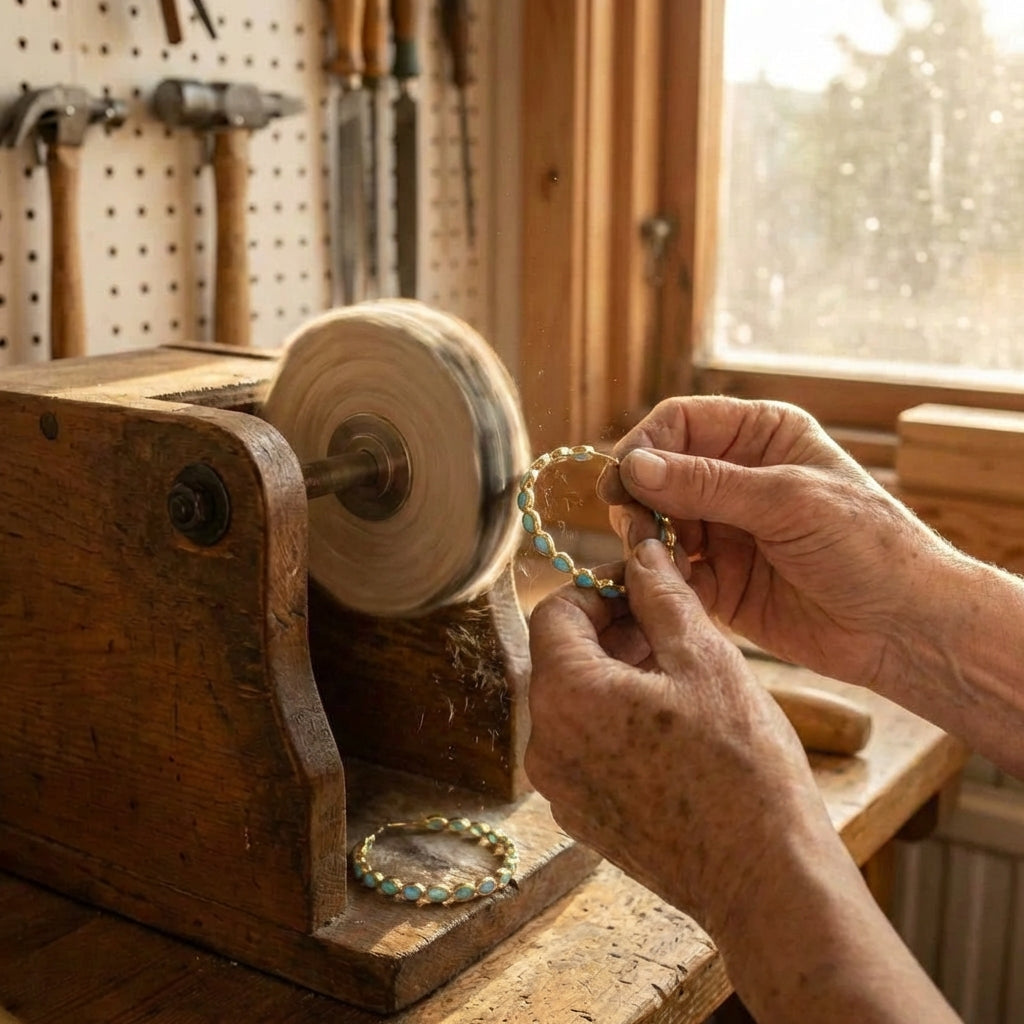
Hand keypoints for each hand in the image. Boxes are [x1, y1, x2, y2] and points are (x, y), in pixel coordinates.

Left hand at [525, 539, 834, 927]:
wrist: (763, 878)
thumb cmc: (741, 766)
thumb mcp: (705, 658)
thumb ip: (661, 596)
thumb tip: (641, 552)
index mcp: (565, 695)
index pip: (554, 611)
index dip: (597, 588)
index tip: (641, 586)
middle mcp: (545, 743)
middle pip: (561, 657)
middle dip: (610, 630)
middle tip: (669, 625)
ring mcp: (560, 787)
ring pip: (575, 703)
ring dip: (615, 674)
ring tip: (678, 671)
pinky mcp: (582, 817)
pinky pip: (585, 746)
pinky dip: (616, 721)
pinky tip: (671, 723)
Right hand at [598, 396, 953, 689]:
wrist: (903, 627)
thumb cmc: (868, 546)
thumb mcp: (788, 501)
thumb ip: (708, 485)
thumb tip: (634, 467)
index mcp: (761, 437)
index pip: (681, 423)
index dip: (645, 445)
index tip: (621, 481)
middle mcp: (736, 478)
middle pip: (658, 474)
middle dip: (641, 499)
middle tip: (637, 528)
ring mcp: (724, 530)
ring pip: (656, 523)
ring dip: (646, 541)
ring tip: (656, 561)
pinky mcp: (718, 580)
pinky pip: (669, 572)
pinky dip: (657, 578)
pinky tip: (663, 588)